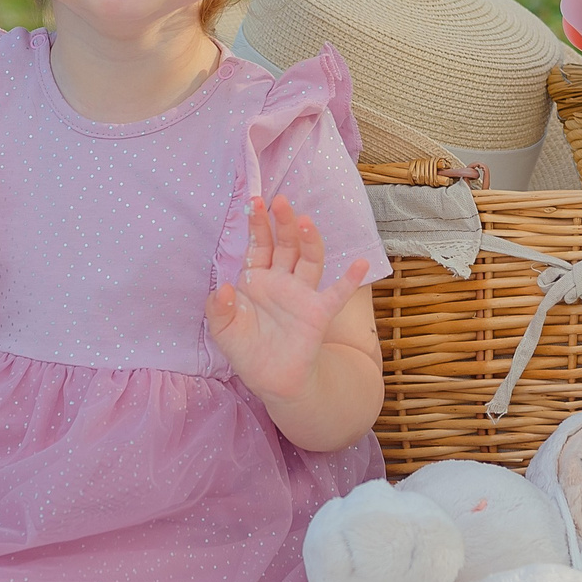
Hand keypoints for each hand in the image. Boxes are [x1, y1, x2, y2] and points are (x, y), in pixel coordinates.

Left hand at [206, 195, 368, 406]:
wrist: (271, 380)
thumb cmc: (246, 349)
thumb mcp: (223, 329)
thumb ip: (220, 309)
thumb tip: (225, 289)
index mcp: (257, 279)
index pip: (259, 244)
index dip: (258, 224)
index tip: (255, 201)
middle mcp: (282, 280)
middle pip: (285, 245)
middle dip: (283, 223)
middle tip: (281, 201)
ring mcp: (302, 294)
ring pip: (309, 260)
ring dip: (309, 240)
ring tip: (305, 222)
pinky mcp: (319, 313)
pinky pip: (337, 293)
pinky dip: (350, 280)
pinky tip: (361, 264)